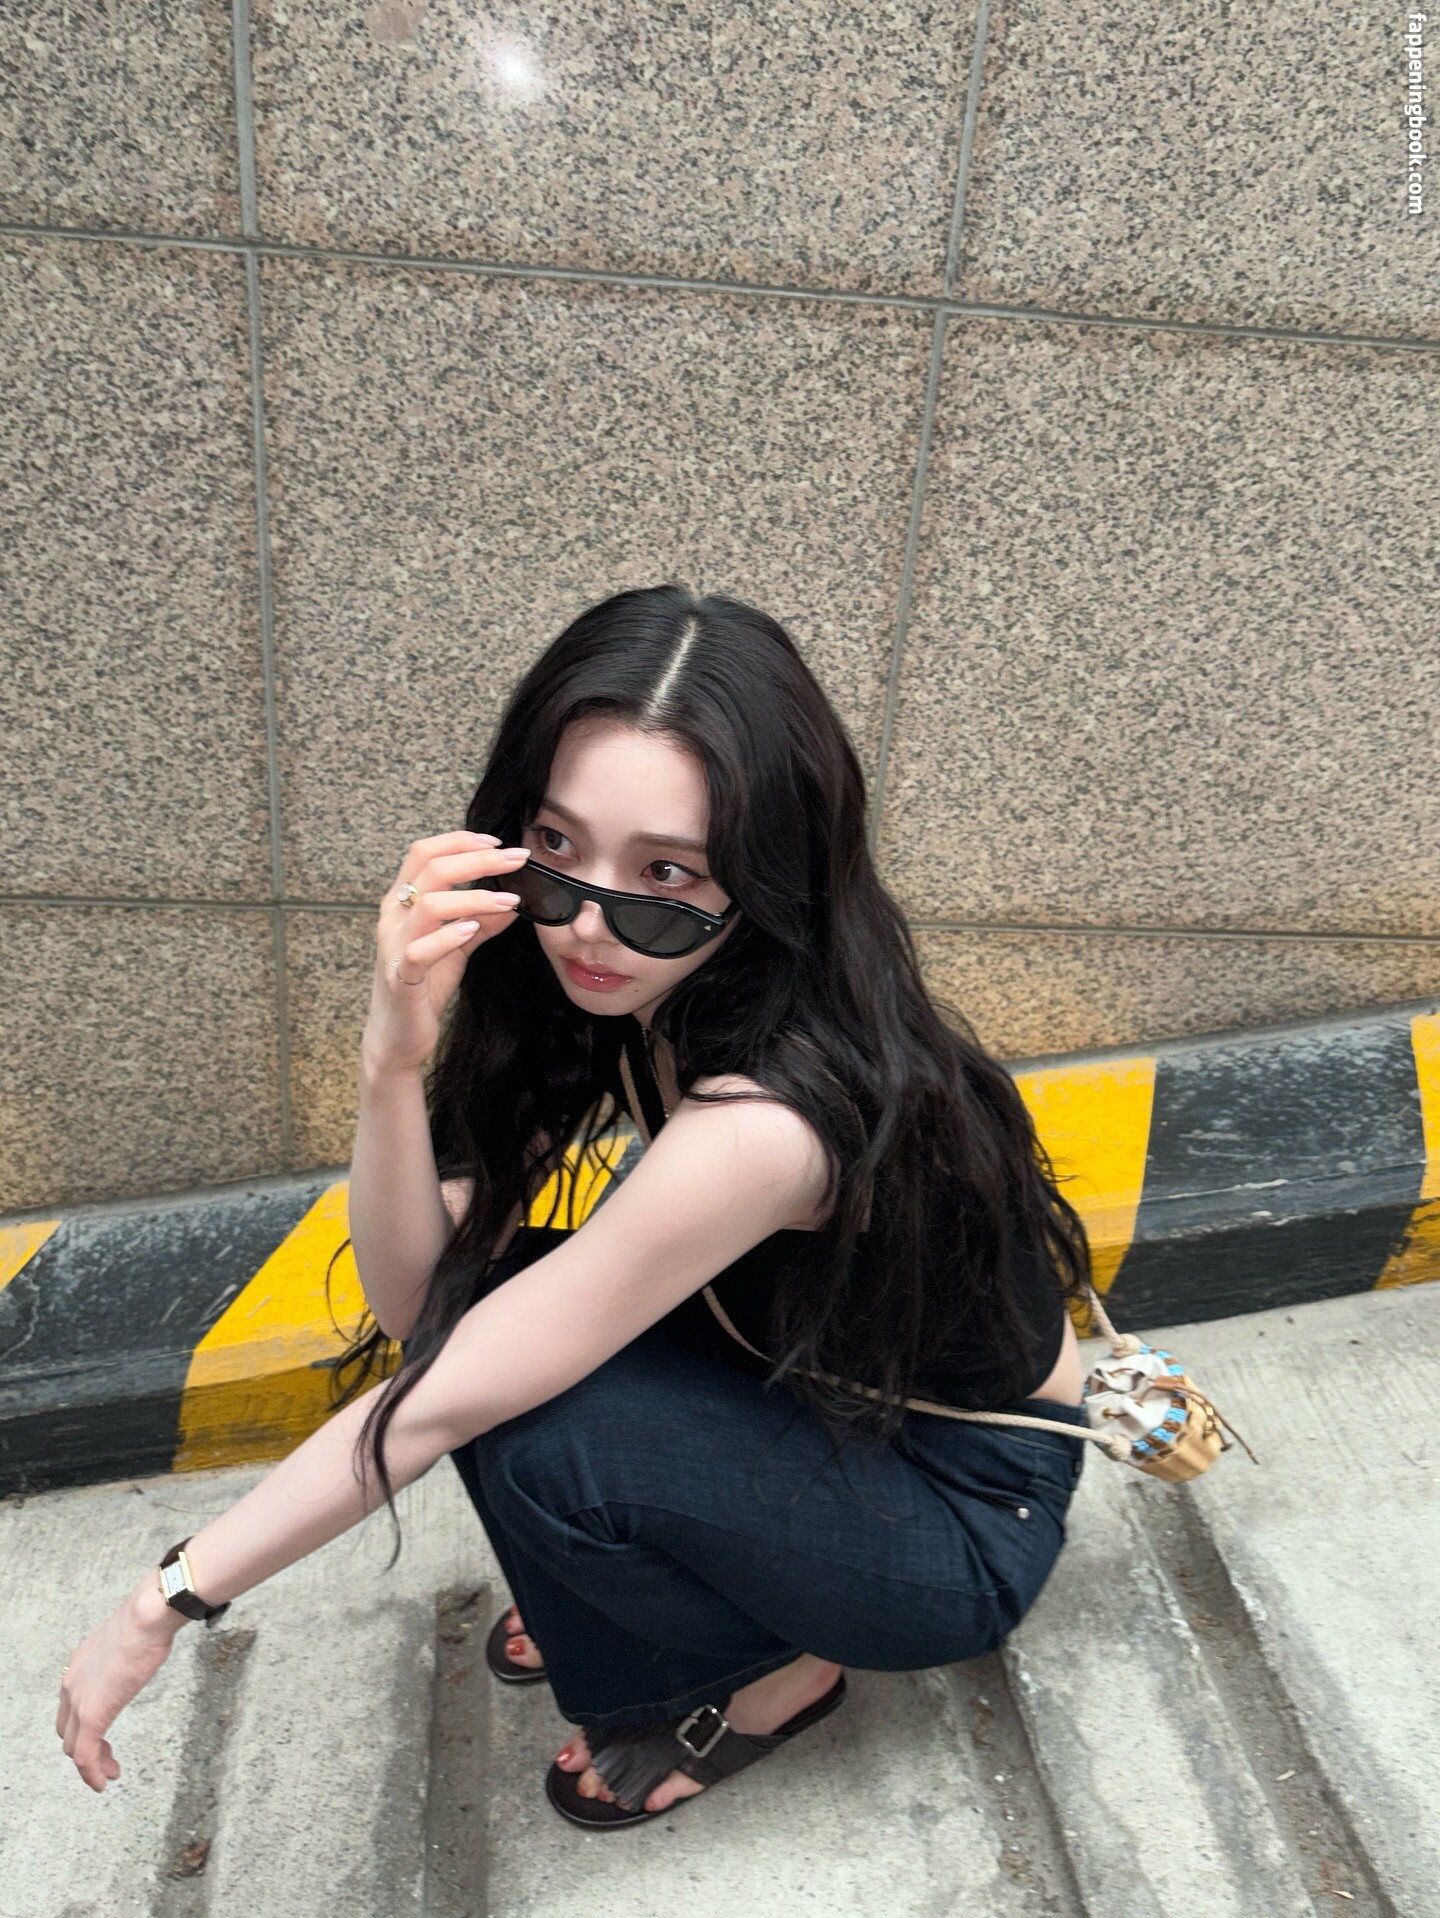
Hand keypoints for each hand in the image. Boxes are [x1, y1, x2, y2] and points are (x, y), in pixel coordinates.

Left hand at [56, 1573, 187, 1791]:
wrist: (144, 1619)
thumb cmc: (146, 1622)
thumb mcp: (127, 1640)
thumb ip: (124, 1655)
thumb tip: (141, 1652)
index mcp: (78, 1666)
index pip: (71, 1706)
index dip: (83, 1725)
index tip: (103, 1733)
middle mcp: (71, 1684)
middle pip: (69, 1730)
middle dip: (86, 1748)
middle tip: (107, 1757)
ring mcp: (79, 1701)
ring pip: (74, 1747)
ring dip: (91, 1764)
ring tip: (109, 1773)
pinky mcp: (92, 1715)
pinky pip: (85, 1755)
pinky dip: (91, 1773)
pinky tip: (103, 1781)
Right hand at [362, 830, 531, 1077]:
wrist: (397, 1038)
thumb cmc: (423, 987)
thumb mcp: (457, 948)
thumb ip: (480, 922)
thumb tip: (513, 900)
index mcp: (402, 903)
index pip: (425, 853)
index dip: (461, 841)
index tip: (498, 842)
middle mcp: (393, 917)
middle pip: (432, 869)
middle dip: (479, 859)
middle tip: (517, 860)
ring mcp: (393, 946)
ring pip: (428, 905)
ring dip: (474, 897)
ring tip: (509, 900)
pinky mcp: (400, 978)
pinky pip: (418, 951)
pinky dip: (447, 937)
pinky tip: (472, 930)